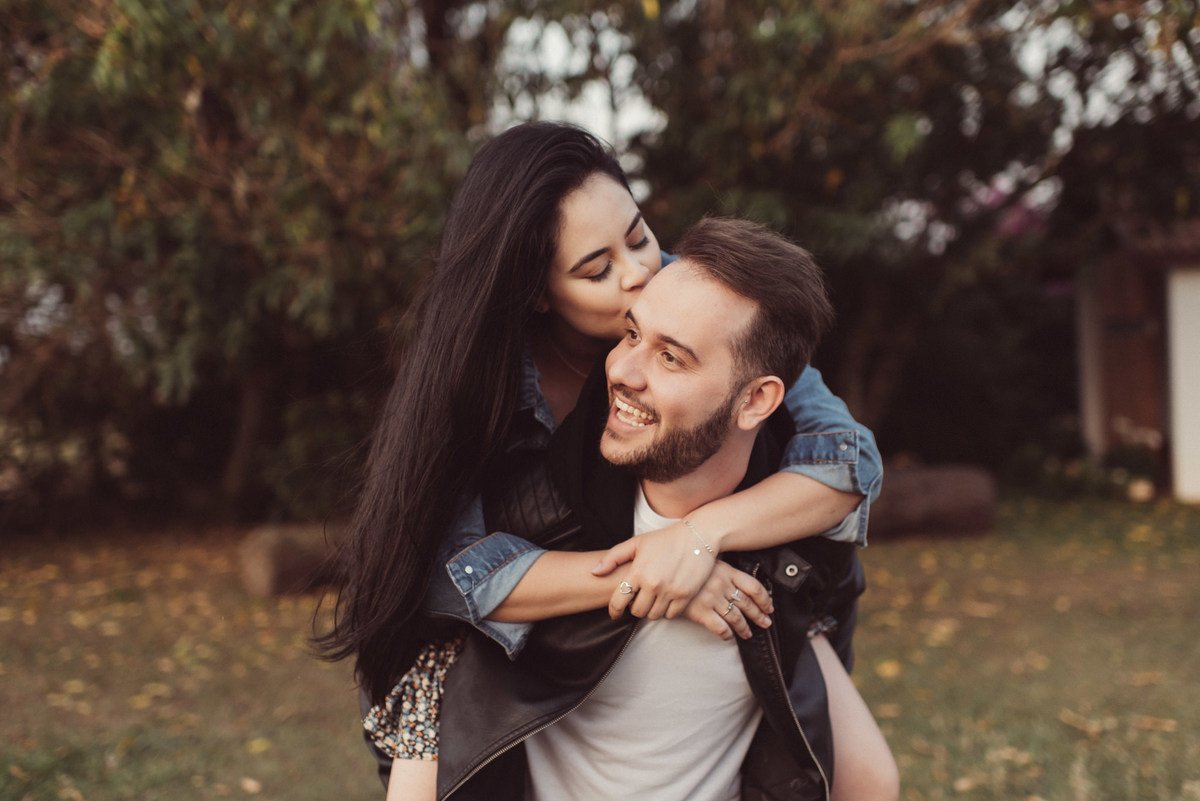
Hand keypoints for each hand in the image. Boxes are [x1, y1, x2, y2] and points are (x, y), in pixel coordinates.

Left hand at [594, 520, 718, 619]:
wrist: (697, 537)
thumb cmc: (665, 539)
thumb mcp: (636, 543)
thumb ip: (613, 558)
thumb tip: (595, 572)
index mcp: (638, 571)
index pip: (618, 601)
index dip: (614, 611)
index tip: (614, 614)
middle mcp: (653, 584)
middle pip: (637, 611)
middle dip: (635, 608)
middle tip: (638, 601)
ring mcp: (670, 591)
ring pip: (654, 615)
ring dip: (651, 610)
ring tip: (652, 599)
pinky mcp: (685, 595)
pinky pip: (671, 615)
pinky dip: (667, 611)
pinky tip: (666, 600)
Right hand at [683, 561, 772, 639]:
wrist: (663, 570)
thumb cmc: (685, 563)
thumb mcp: (707, 560)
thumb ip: (722, 569)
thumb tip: (735, 578)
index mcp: (727, 571)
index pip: (754, 586)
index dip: (764, 599)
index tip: (769, 607)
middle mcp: (722, 585)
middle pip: (747, 603)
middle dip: (759, 615)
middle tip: (765, 623)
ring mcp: (712, 599)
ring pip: (736, 617)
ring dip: (744, 628)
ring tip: (748, 634)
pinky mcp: (701, 612)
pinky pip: (720, 627)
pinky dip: (726, 634)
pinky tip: (728, 636)